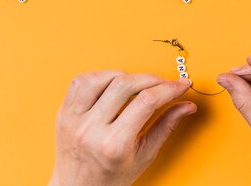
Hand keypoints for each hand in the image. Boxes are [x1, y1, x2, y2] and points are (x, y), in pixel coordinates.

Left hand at [49, 71, 196, 185]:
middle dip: (152, 79)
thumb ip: (166, 126)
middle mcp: (90, 130)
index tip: (181, 84)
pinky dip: (100, 76)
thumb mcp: (145, 156)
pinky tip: (113, 83)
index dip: (169, 88)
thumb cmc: (111, 176)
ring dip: (125, 75)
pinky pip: (81, 81)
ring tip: (138, 84)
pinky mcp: (63, 112)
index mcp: (113, 144)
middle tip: (164, 83)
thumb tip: (187, 105)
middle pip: (125, 85)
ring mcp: (73, 119)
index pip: (147, 101)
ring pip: (102, 78)